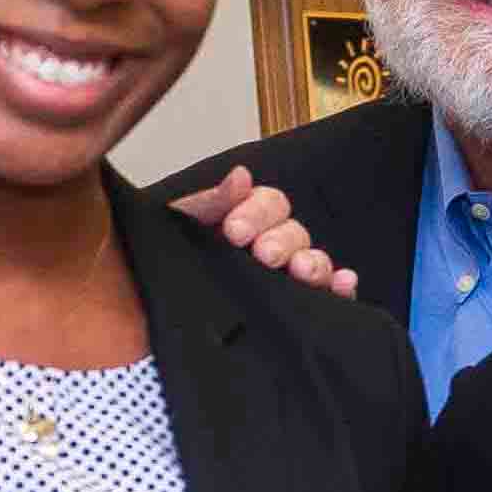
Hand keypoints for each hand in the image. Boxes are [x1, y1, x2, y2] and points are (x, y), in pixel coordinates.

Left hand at [166, 167, 359, 301]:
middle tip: (263, 254)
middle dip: (281, 240)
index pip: (269, 204)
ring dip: (313, 262)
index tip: (234, 231)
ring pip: (313, 262)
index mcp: (245, 222)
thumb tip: (241, 176)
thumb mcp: (179, 230)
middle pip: (294, 232)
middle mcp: (271, 248)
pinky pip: (329, 295)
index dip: (257, 213)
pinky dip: (341, 287)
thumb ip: (211, 203)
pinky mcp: (299, 310)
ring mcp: (286, 279)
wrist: (150, 315)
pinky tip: (342, 284)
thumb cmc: (167, 268)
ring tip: (301, 271)